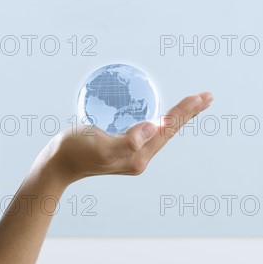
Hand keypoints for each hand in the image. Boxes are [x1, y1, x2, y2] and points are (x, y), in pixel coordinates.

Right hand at [43, 92, 213, 185]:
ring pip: (161, 132)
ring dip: (177, 117)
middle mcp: (139, 157)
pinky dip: (160, 120)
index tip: (202, 96)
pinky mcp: (122, 148)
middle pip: (169, 131)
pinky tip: (158, 117)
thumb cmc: (73, 153)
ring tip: (191, 104)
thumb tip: (154, 128)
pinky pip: (148, 132)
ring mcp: (131, 154)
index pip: (168, 129)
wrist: (55, 166)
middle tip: (207, 96)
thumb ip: (128, 140)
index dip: (185, 111)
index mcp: (138, 156)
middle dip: (188, 112)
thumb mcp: (100, 146)